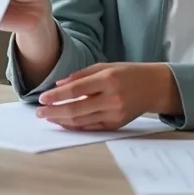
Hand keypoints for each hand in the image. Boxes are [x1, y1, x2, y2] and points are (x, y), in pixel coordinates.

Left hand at [34, 63, 181, 130]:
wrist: (154, 87)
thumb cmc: (127, 74)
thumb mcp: (105, 66)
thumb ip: (81, 75)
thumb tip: (58, 85)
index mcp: (108, 79)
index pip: (75, 90)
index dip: (56, 96)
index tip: (42, 99)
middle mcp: (112, 98)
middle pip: (76, 108)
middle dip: (54, 112)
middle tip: (39, 112)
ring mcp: (115, 113)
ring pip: (82, 121)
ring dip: (62, 120)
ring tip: (48, 117)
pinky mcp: (117, 124)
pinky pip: (91, 127)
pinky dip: (76, 126)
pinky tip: (64, 122)